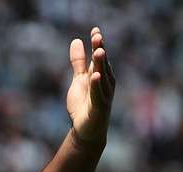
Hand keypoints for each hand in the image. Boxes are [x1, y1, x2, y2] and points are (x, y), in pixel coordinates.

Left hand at [66, 27, 115, 145]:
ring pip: (102, 78)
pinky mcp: (99, 108)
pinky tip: (95, 76)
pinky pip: (98, 95)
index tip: (95, 30)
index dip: (97, 44)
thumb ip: (78, 62)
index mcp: (101, 75)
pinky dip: (96, 85)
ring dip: (100, 65)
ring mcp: (104, 95)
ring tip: (98, 51)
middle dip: (100, 50)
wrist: (86, 130)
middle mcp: (106, 84)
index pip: (99, 57)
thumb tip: (76, 40)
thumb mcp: (79, 80)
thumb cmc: (84, 104)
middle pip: (102, 64)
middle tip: (97, 36)